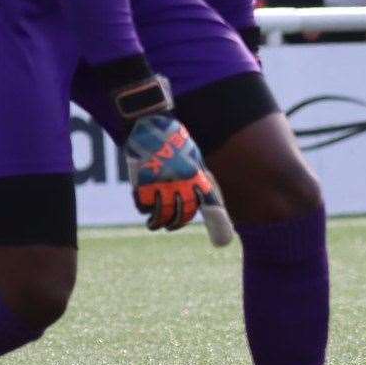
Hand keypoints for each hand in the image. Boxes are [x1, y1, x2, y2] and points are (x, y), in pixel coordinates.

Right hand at [123, 114, 224, 231]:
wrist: (149, 123)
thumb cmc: (173, 141)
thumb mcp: (192, 157)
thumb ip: (196, 178)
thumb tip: (200, 195)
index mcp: (197, 176)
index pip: (211, 203)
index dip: (219, 223)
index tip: (223, 242)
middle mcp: (182, 183)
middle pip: (181, 216)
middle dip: (175, 223)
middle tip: (169, 224)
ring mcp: (162, 184)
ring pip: (161, 216)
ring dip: (157, 221)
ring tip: (154, 222)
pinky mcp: (142, 183)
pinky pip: (142, 206)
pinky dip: (142, 206)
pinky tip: (142, 199)